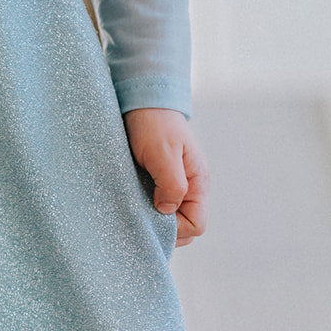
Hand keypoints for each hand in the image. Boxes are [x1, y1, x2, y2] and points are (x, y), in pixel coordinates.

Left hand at [122, 107, 208, 247]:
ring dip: (153, 218)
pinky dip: (146, 208)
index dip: (177, 230)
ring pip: (170, 216)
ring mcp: (174, 184)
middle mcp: (189, 186)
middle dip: (165, 228)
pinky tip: (132, 202)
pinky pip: (157, 204)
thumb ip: (172, 184)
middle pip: (185, 225)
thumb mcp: (163, 153)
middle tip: (141, 218)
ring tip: (135, 209)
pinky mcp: (158, 180)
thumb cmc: (154, 123)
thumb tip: (168, 211)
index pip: (197, 224)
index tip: (154, 218)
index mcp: (198, 182)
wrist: (142, 100)